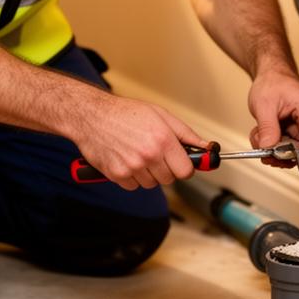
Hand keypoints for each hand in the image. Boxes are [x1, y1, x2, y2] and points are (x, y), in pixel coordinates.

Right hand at [72, 93, 205, 191]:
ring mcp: (132, 167)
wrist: (92, 116)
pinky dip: (132, 177)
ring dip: (148, 173)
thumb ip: (185, 133)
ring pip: (151, 184)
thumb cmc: (125, 112)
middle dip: (166, 169)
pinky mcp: (117, 175)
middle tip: (155, 153)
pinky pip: (134, 186)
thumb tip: (206, 147)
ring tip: (138, 154)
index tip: (181, 162)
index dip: (185, 167)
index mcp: (163, 139)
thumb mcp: (160, 114)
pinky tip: (126, 160)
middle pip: (169, 179)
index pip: (186, 171)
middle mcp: (148, 155)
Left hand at [247, 68, 298, 170]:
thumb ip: (267, 128)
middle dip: (285, 155)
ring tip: (261, 138)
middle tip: (267, 153)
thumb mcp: (264, 105)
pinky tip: (265, 135)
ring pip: (297, 151)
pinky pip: (291, 147)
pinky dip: (275, 146)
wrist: (270, 76)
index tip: (297, 165)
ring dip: (276, 150)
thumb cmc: (272, 83)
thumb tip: (269, 148)